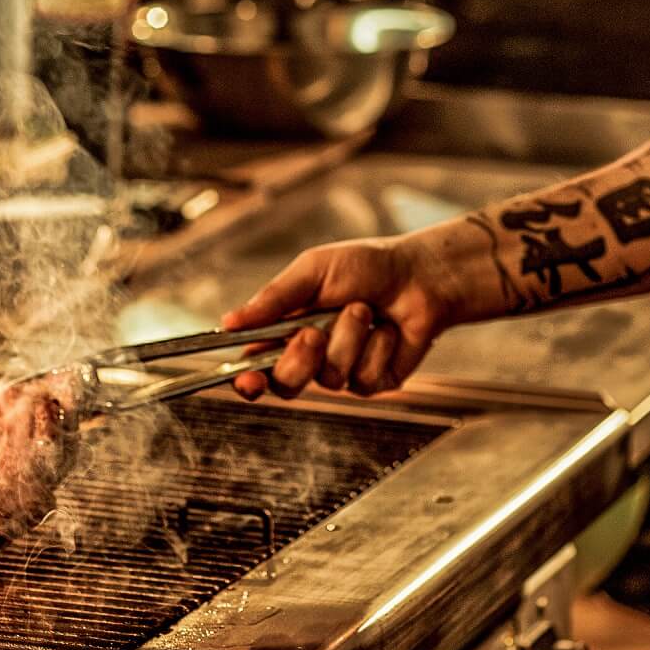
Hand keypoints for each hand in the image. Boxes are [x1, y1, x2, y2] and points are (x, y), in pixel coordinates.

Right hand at [221, 235, 462, 399]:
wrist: (420, 276)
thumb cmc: (366, 266)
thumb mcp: (314, 270)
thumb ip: (273, 299)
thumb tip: (229, 322)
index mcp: (287, 328)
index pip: (256, 365)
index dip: (247, 380)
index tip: (247, 381)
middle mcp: (312, 355)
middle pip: (287, 384)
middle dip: (299, 359)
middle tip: (313, 333)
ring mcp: (343, 371)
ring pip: (330, 378)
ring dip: (348, 339)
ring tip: (364, 309)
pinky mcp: (373, 381)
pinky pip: (364, 379)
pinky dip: (377, 347)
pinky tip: (387, 329)